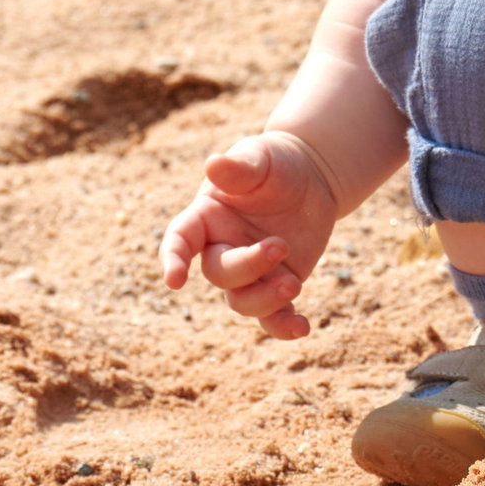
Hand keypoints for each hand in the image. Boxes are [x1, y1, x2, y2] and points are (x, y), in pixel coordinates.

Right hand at [159, 131, 339, 339]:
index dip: (173, 259)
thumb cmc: (275, 163)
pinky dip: (284, 326)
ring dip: (266, 300)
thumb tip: (213, 164)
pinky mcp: (277, 282)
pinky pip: (274, 315)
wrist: (311, 176)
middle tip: (280, 246)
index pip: (180, 240)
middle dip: (247, 266)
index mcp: (205, 217)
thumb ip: (238, 166)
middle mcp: (222, 248)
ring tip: (294, 284)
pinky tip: (302, 328)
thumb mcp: (259, 157)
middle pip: (220, 273)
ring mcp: (250, 271)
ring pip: (243, 301)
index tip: (175, 279)